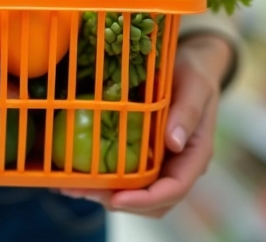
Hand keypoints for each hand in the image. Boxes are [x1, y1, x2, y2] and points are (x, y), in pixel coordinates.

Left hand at [59, 34, 232, 217]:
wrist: (190, 63)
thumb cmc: (195, 73)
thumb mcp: (195, 85)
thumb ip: (187, 112)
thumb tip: (174, 142)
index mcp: (194, 155)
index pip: (174, 189)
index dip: (145, 200)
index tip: (116, 199)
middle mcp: (177, 165)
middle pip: (152, 201)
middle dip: (118, 201)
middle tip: (82, 191)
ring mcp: (160, 161)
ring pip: (134, 192)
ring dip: (103, 194)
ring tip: (70, 186)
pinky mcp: (142, 153)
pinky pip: (124, 172)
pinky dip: (101, 176)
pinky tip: (73, 170)